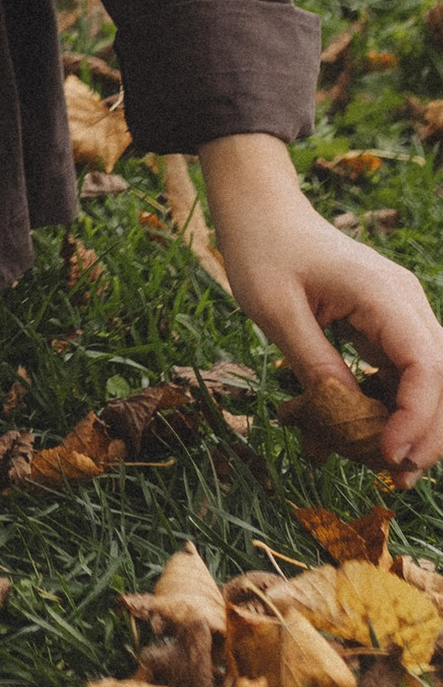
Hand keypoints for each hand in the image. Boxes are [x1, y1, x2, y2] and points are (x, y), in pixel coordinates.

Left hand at [202, 133, 442, 474]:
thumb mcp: (275, 309)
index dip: (416, 416)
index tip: (388, 454)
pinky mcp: (386, 324)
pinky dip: (395, 406)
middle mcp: (405, 303)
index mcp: (383, 294)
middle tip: (396, 476)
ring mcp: (400, 313)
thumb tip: (345, 414)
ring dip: (417, 424)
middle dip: (427, 431)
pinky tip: (370, 435)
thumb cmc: (263, 250)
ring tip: (390, 466)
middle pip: (441, 377)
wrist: (262, 210)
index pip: (426, 364)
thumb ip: (313, 361)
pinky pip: (405, 372)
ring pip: (430, 379)